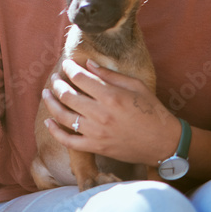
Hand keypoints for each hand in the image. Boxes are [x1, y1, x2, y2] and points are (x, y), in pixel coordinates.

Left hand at [42, 59, 179, 166]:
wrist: (164, 143)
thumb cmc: (152, 111)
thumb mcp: (136, 86)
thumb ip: (110, 75)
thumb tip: (87, 64)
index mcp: (111, 96)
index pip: (80, 78)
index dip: (69, 68)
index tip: (66, 64)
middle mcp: (100, 114)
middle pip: (67, 95)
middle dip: (57, 83)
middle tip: (55, 78)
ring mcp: (96, 132)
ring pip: (63, 116)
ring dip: (51, 103)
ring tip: (47, 93)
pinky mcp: (96, 147)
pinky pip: (68, 141)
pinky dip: (55, 131)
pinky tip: (49, 121)